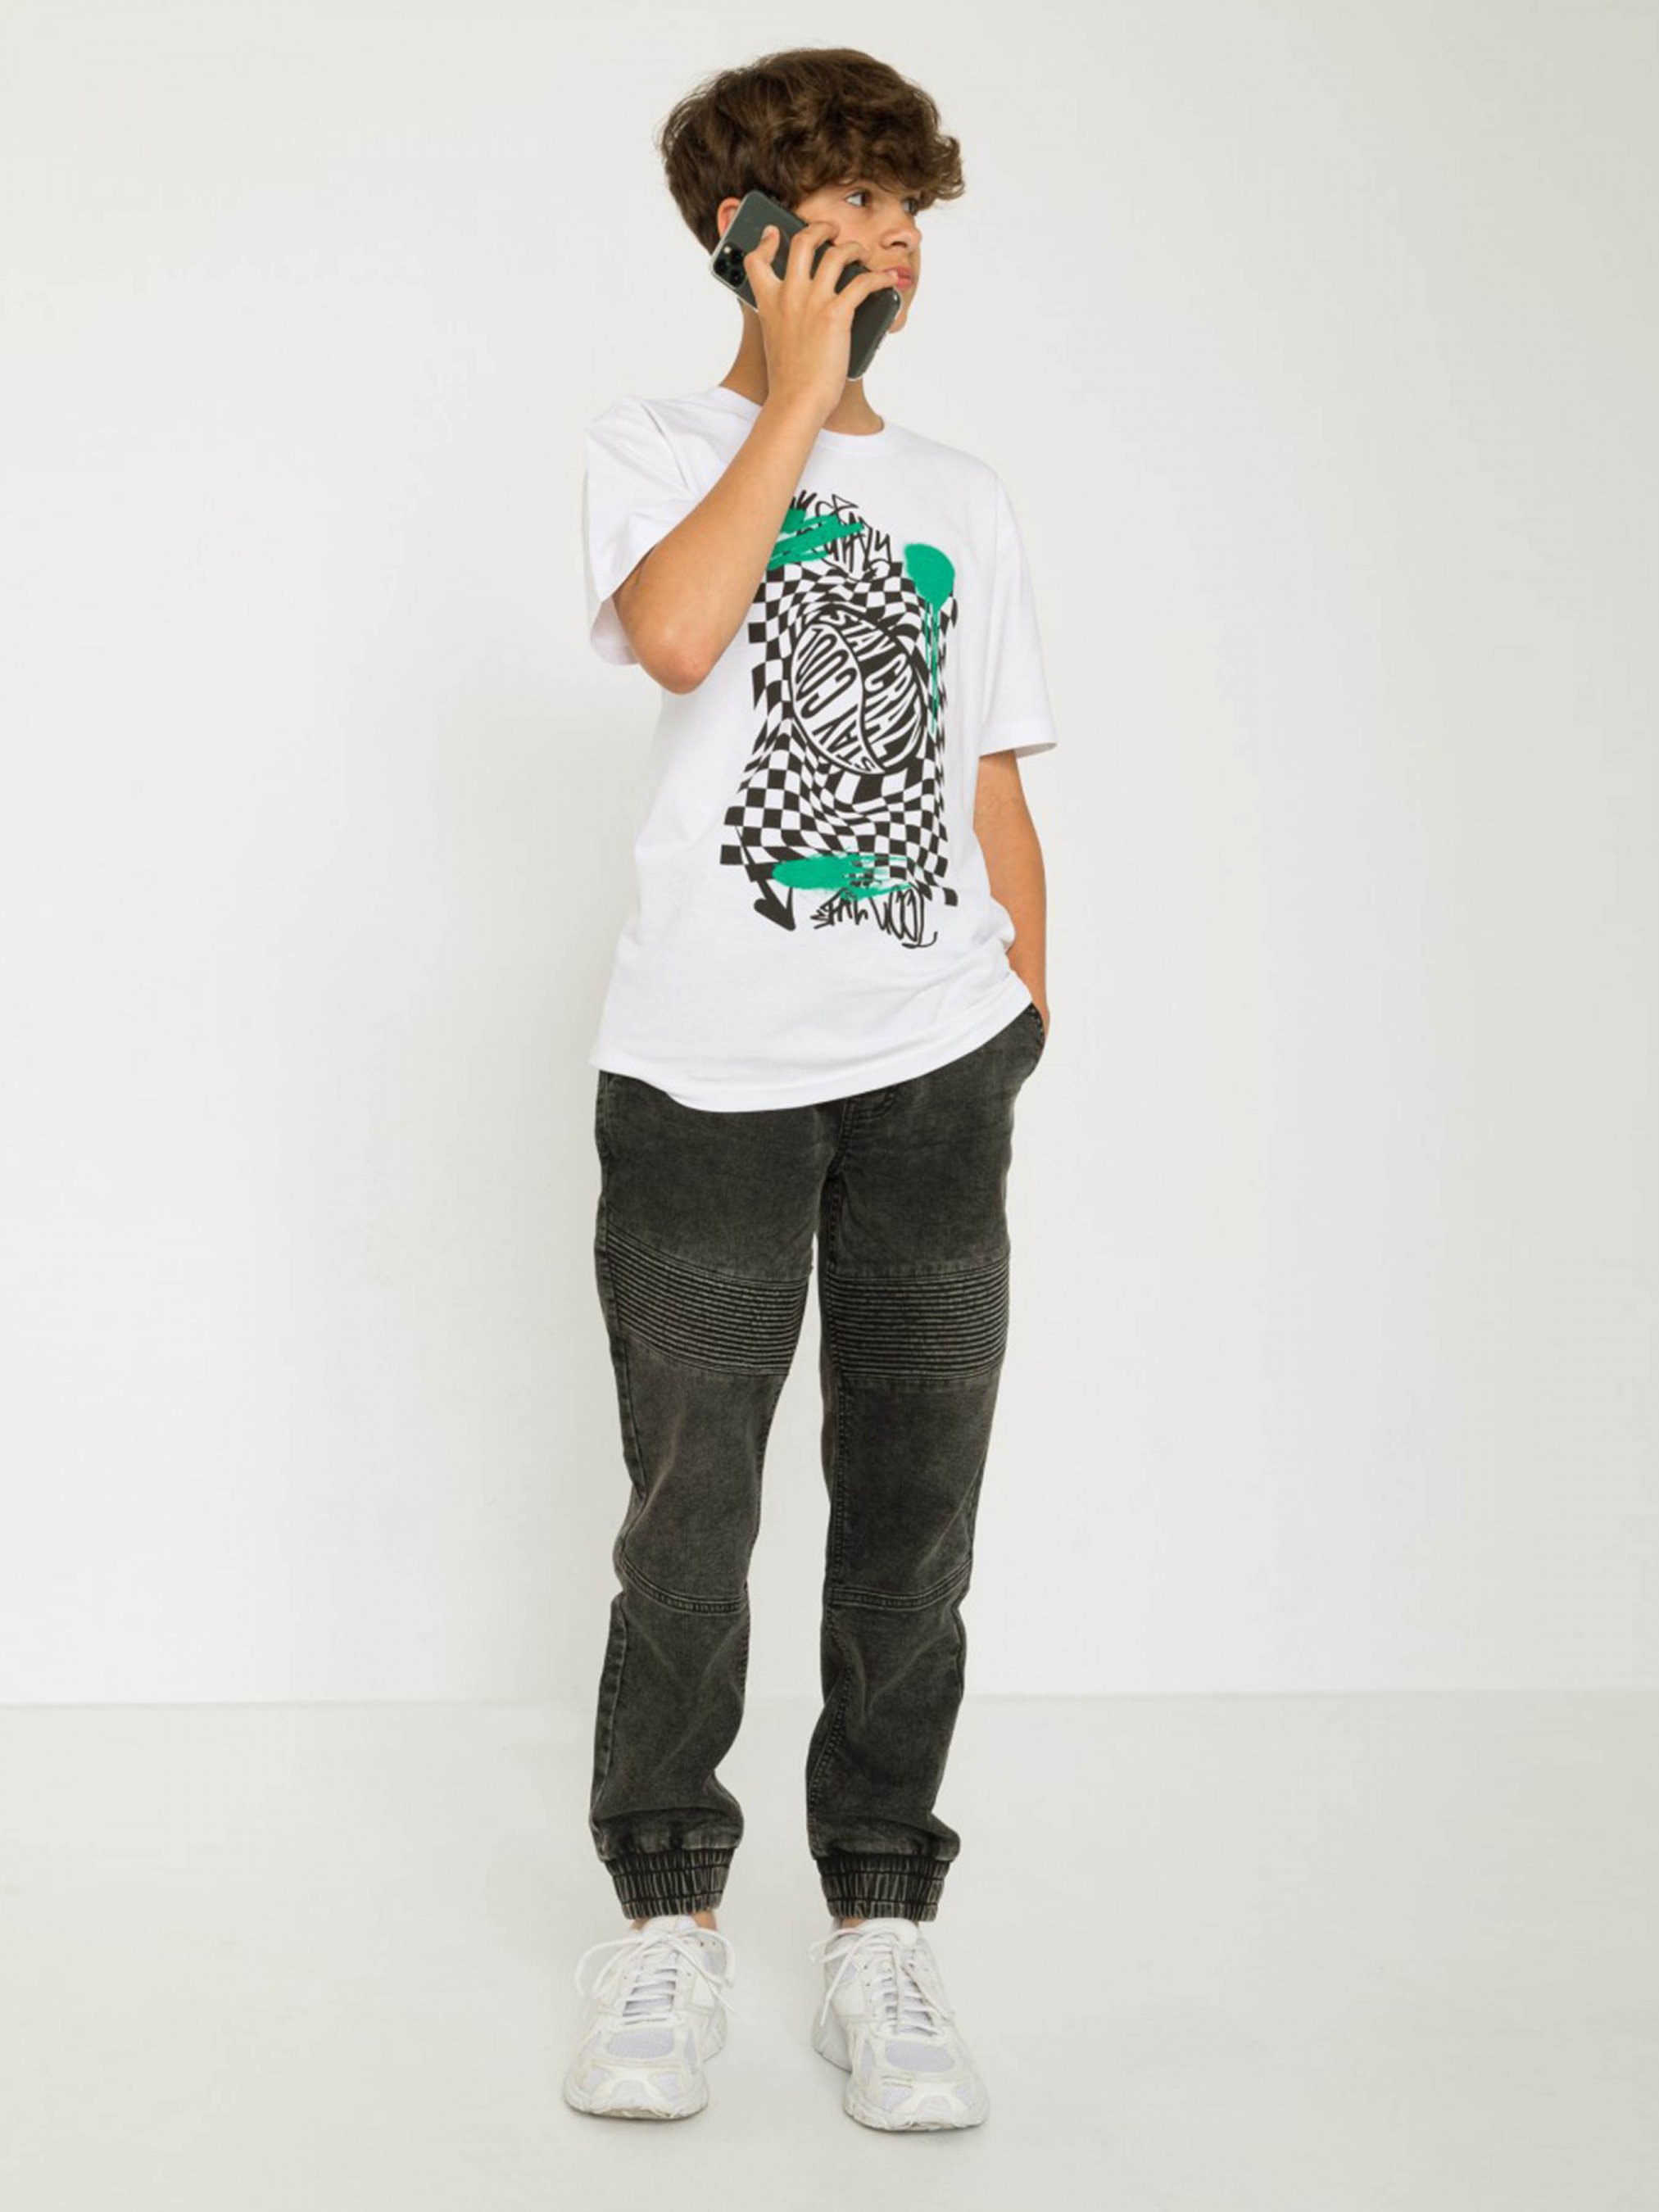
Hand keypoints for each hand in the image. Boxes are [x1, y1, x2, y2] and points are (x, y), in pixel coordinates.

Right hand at [742, 218, 896, 429]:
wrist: (796, 401)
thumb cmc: (789, 382)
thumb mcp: (775, 343)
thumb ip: (783, 321)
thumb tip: (803, 316)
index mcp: (769, 303)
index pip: (756, 261)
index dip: (765, 242)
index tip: (773, 233)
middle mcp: (789, 295)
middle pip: (802, 242)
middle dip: (820, 228)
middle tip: (831, 229)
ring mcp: (813, 301)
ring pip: (836, 254)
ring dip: (853, 248)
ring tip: (861, 252)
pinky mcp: (836, 314)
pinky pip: (863, 283)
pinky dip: (878, 278)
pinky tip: (887, 280)